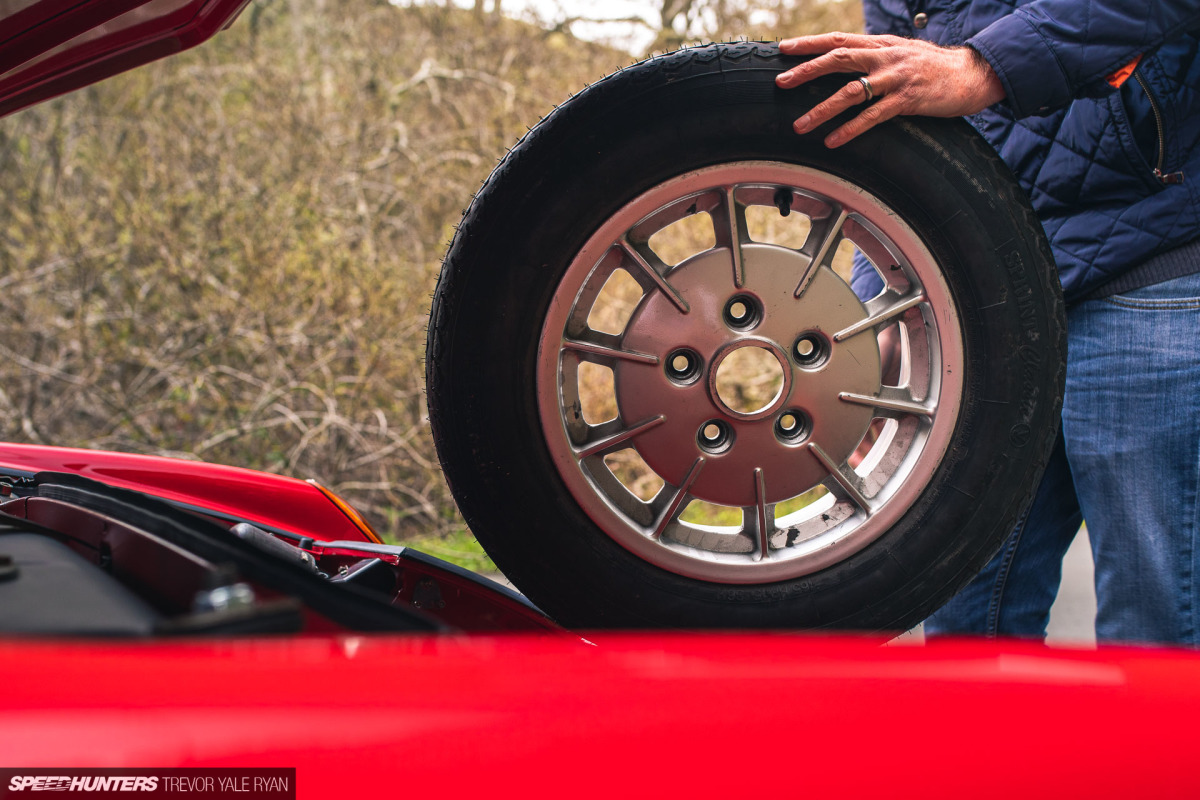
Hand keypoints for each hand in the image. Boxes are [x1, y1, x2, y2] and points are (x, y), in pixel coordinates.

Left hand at [775, 33, 1004, 146]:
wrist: (972, 74)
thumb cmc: (933, 66)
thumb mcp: (901, 52)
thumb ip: (874, 56)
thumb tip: (846, 60)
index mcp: (880, 44)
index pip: (838, 40)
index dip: (809, 43)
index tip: (783, 49)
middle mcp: (885, 57)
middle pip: (838, 59)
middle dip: (806, 70)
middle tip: (780, 82)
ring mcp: (895, 78)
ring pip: (850, 92)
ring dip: (821, 110)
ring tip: (799, 125)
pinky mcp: (907, 100)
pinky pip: (872, 116)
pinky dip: (850, 129)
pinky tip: (832, 141)